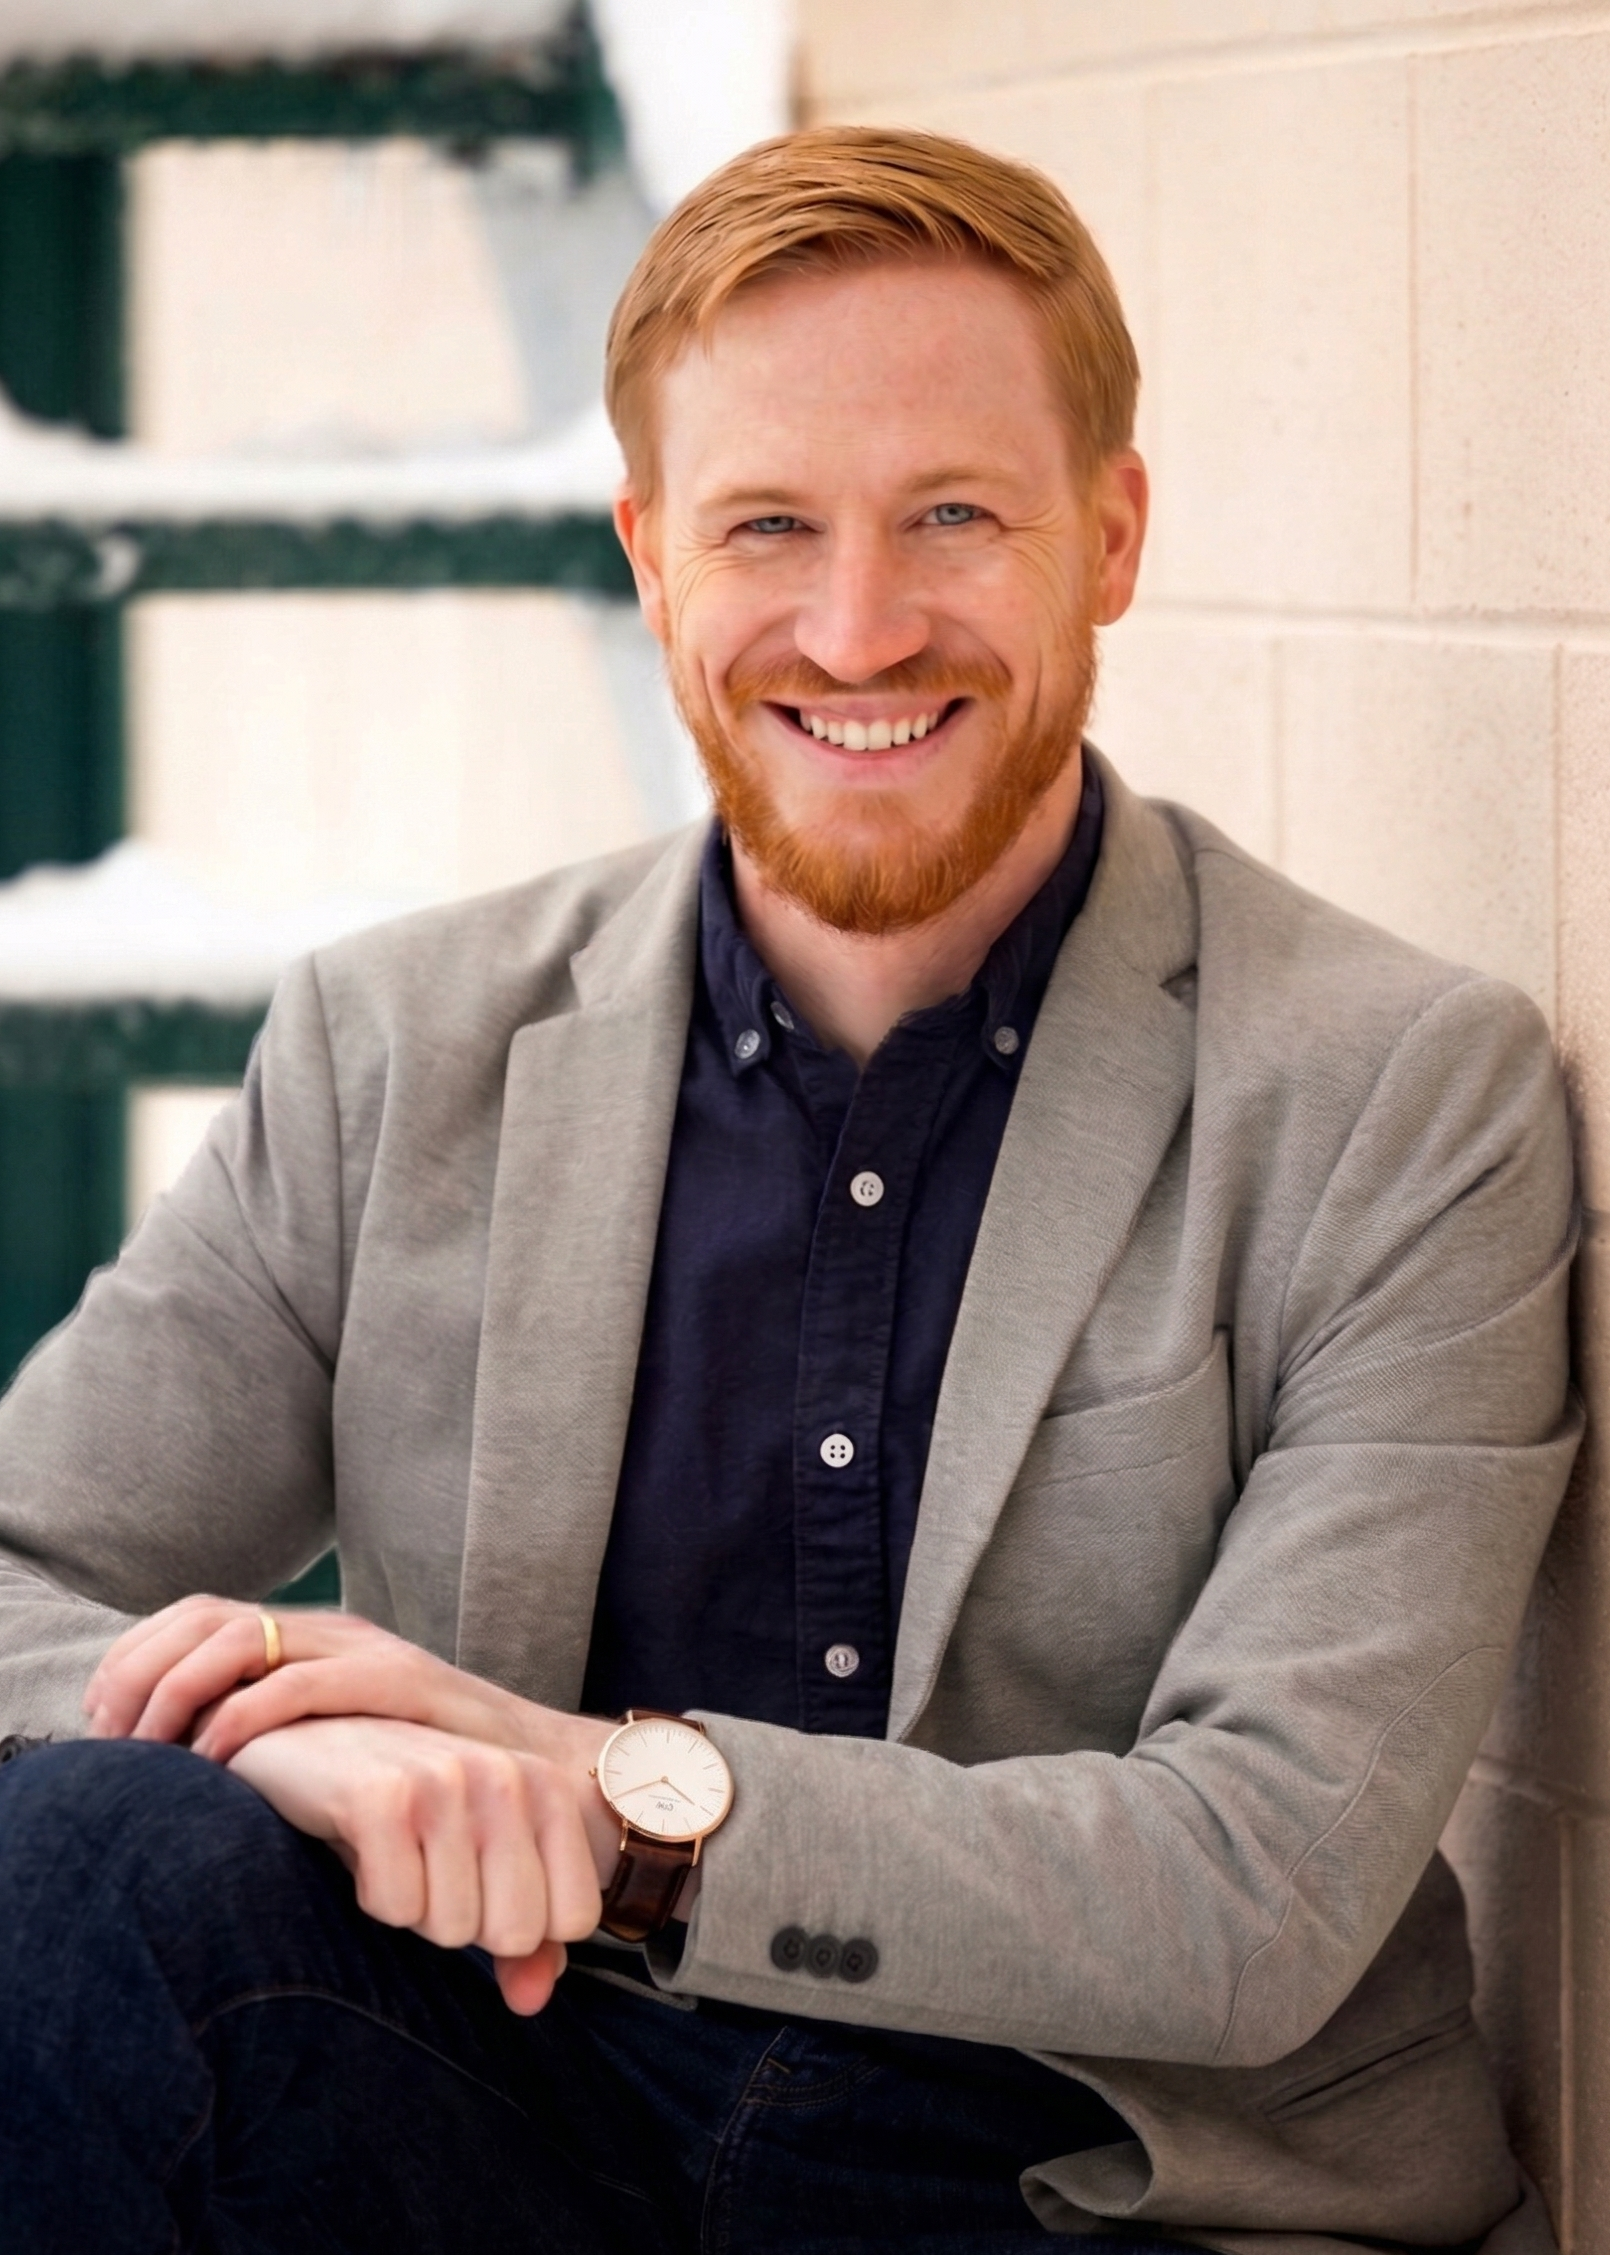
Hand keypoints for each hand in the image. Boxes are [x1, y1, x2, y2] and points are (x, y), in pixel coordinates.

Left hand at [85, 1594, 588, 1769]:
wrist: (543, 1779)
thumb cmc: (432, 1779)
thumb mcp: (335, 1750)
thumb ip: (276, 1743)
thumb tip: (188, 1766)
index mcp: (313, 1638)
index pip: (198, 1615)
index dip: (137, 1658)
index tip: (102, 1722)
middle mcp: (332, 1630)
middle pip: (202, 1618)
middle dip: (139, 1674)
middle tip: (109, 1739)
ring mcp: (363, 1650)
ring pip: (236, 1640)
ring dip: (175, 1692)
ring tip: (149, 1751)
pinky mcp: (395, 1680)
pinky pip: (294, 1684)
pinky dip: (240, 1717)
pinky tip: (214, 1761)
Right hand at [227, 1714, 605, 2014]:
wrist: (306, 1743)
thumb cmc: (405, 1809)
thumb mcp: (474, 1861)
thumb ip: (523, 1936)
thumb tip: (532, 2002)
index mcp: (546, 1787)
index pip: (575, 1919)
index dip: (519, 1927)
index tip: (478, 1883)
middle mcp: (506, 1775)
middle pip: (517, 1932)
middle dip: (464, 1923)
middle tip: (428, 1870)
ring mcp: (446, 1780)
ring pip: (454, 1928)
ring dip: (414, 1909)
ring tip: (395, 1851)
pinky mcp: (382, 1796)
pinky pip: (398, 1910)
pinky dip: (372, 1896)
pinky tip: (361, 1845)